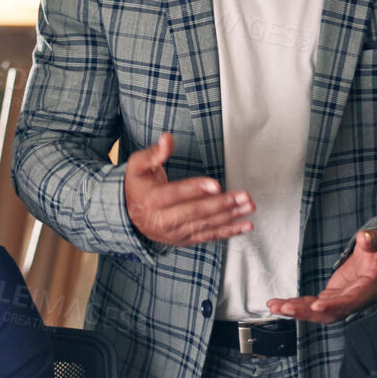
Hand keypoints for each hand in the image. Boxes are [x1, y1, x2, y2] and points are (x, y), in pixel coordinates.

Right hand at [123, 133, 253, 246]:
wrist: (128, 214)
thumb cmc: (137, 184)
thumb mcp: (138, 165)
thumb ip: (154, 153)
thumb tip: (167, 138)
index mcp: (151, 200)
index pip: (175, 194)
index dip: (196, 189)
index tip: (216, 184)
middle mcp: (162, 220)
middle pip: (195, 212)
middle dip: (222, 204)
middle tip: (243, 196)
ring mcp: (174, 233)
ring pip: (205, 225)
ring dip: (230, 217)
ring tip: (248, 207)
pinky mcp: (184, 239)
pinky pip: (208, 236)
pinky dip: (228, 232)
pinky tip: (245, 225)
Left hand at [266, 228, 376, 323]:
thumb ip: (375, 240)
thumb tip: (365, 237)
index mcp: (368, 289)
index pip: (351, 301)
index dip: (334, 306)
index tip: (316, 306)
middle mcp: (353, 300)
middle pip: (329, 313)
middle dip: (306, 313)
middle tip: (285, 308)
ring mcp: (340, 300)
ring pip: (317, 312)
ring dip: (296, 311)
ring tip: (275, 306)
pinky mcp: (331, 297)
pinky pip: (311, 305)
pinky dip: (295, 305)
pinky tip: (278, 304)